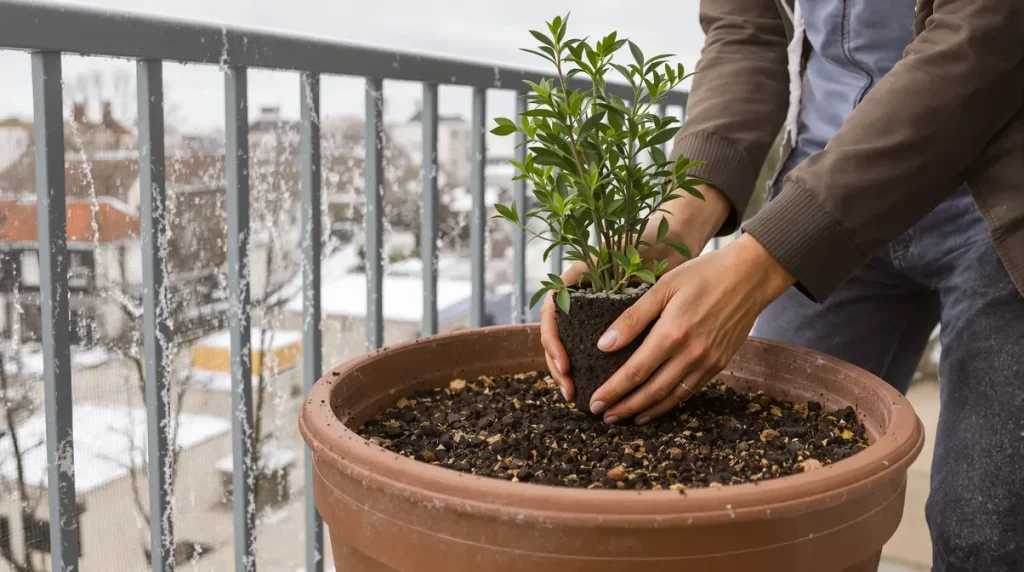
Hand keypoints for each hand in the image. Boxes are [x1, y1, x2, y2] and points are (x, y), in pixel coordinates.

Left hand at [589, 234, 794, 423]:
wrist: (750, 276)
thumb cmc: (703, 274)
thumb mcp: (663, 287)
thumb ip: (633, 318)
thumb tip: (603, 345)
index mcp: (672, 333)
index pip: (635, 372)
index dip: (613, 391)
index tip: (594, 402)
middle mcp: (691, 353)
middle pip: (651, 391)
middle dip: (624, 407)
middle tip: (602, 416)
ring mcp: (708, 362)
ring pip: (672, 397)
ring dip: (646, 411)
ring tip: (625, 418)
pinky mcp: (719, 364)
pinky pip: (690, 390)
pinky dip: (670, 403)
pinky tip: (656, 406)